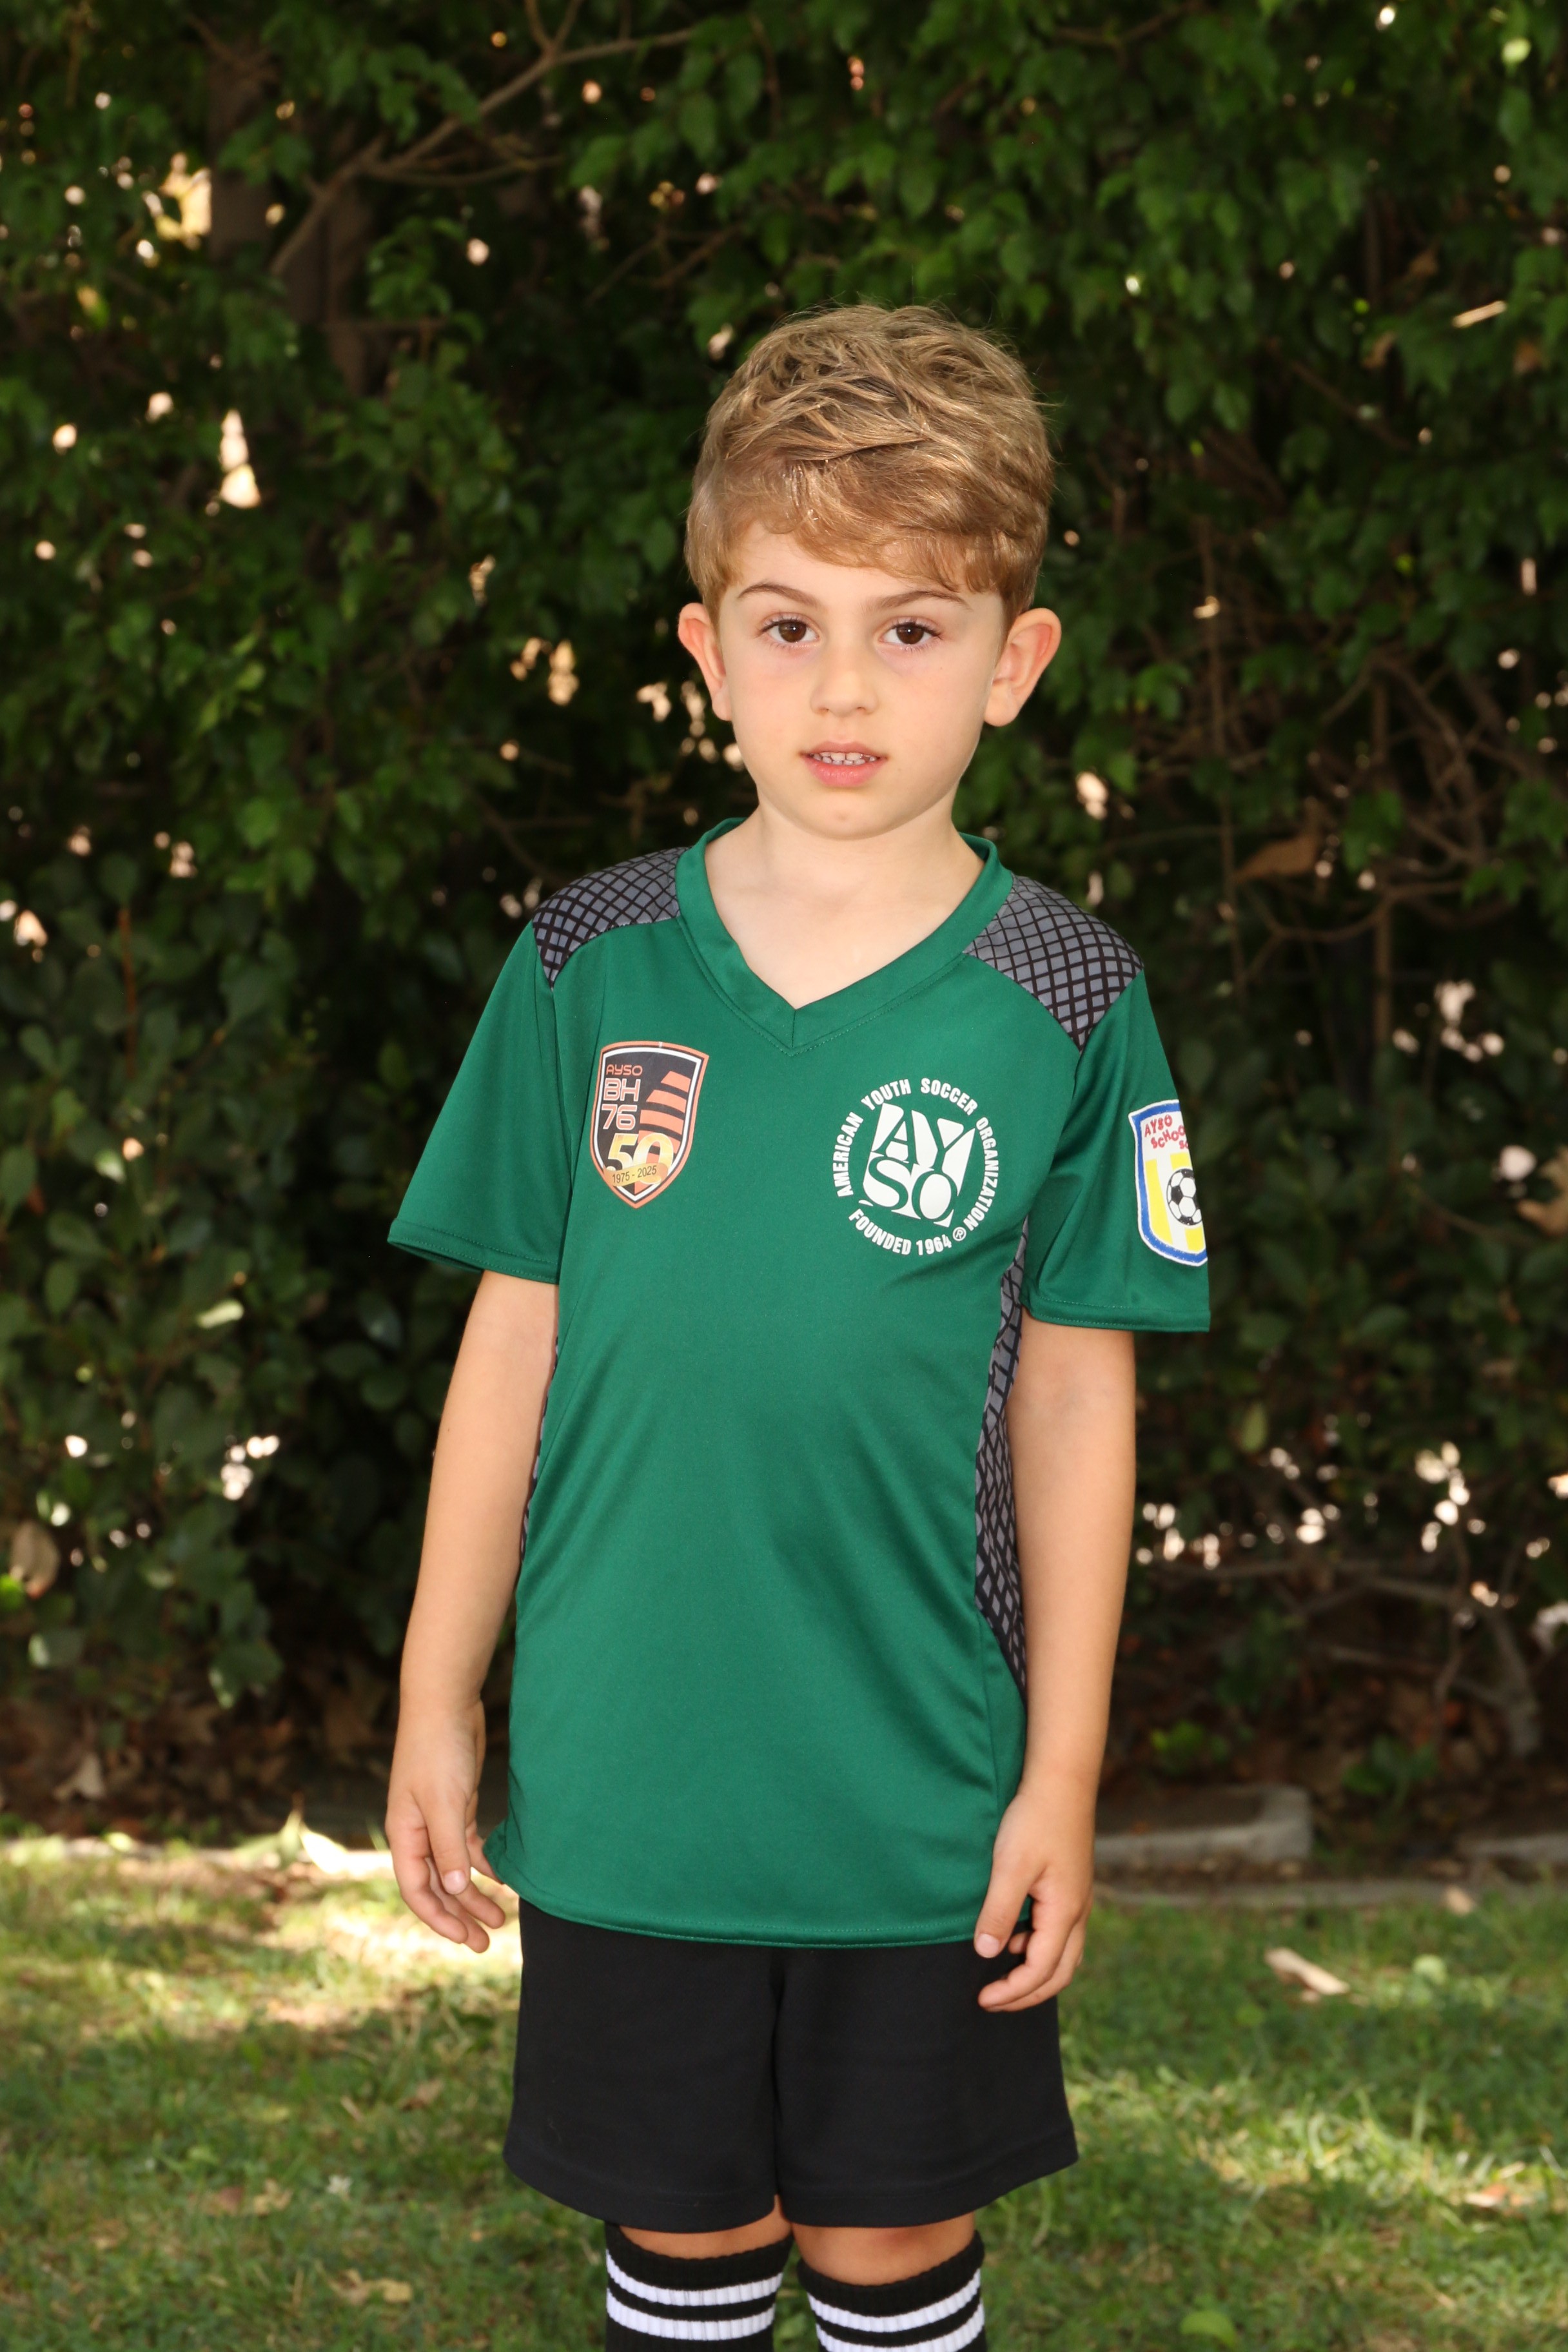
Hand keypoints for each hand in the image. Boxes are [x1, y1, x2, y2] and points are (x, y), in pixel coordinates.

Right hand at [386, 1696, 506, 1952]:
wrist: (446, 1701)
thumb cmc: (438, 1749)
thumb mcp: (444, 1801)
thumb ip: (448, 1846)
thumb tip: (454, 1890)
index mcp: (404, 1835)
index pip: (418, 1890)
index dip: (440, 1919)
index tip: (466, 1938)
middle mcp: (418, 1832)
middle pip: (438, 1886)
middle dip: (461, 1915)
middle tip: (488, 1940)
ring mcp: (437, 1819)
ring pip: (455, 1869)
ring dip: (475, 1894)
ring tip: (501, 1918)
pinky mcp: (458, 1805)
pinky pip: (469, 1846)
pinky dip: (484, 1863)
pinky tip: (504, 1877)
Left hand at [972, 1781, 1094, 2011]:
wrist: (1061, 1781)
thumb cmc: (1035, 1820)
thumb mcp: (1010, 1866)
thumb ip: (999, 1912)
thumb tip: (987, 1953)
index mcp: (1065, 1912)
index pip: (1041, 1971)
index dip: (1012, 1991)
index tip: (983, 1999)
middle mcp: (1078, 1913)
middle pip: (1059, 1973)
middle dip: (1027, 1994)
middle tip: (992, 2000)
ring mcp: (1078, 1901)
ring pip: (1064, 1956)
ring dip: (1035, 1972)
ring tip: (1001, 1969)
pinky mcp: (1071, 1888)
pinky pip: (1061, 1934)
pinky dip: (1040, 1948)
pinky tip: (1016, 1934)